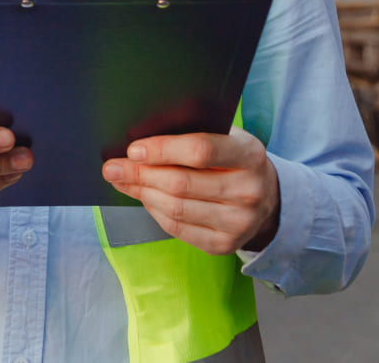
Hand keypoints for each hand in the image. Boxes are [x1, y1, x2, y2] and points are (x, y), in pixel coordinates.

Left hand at [101, 126, 280, 254]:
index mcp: (250, 155)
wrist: (266, 196)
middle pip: (181, 184)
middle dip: (140, 175)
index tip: (132, 150)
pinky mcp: (225, 244)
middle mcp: (249, 191)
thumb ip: (190, 134)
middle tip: (112, 168)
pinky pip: (177, 229)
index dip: (162, 150)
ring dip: (142, 194)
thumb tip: (138, 143)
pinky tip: (144, 198)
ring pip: (176, 209)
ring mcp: (240, 222)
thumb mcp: (223, 137)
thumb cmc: (232, 159)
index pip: (200, 150)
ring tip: (122, 181)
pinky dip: (154, 212)